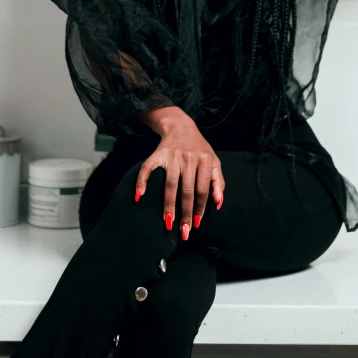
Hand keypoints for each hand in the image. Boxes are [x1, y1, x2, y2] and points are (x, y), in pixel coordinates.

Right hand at [133, 115, 224, 240]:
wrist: (180, 126)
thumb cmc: (199, 148)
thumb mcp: (213, 161)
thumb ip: (218, 182)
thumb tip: (218, 204)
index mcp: (205, 160)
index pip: (202, 190)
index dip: (200, 208)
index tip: (196, 224)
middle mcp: (189, 158)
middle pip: (187, 190)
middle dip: (185, 212)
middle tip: (183, 232)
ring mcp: (172, 156)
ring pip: (170, 184)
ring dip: (168, 205)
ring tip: (168, 223)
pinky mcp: (158, 154)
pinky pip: (148, 169)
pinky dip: (142, 182)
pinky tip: (139, 196)